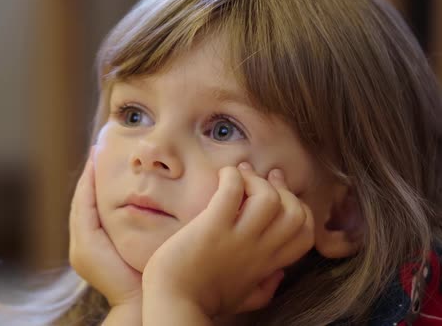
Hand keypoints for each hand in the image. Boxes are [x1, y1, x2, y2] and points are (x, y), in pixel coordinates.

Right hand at [69, 147, 142, 308]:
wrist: (142, 301)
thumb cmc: (149, 276)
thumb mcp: (143, 245)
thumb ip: (139, 226)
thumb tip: (154, 202)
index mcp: (94, 247)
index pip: (93, 208)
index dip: (95, 184)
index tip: (103, 160)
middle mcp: (82, 245)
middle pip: (83, 202)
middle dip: (89, 177)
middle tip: (96, 150)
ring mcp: (81, 246)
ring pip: (82, 202)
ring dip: (87, 178)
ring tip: (94, 155)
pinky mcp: (85, 244)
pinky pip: (85, 208)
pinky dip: (89, 188)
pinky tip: (95, 168)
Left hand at [142, 163, 313, 317]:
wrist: (172, 303)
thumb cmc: (202, 300)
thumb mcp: (244, 300)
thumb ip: (266, 289)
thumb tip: (280, 275)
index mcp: (267, 264)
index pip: (305, 233)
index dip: (299, 208)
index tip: (279, 195)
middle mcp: (258, 250)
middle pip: (296, 212)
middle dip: (282, 190)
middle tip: (257, 182)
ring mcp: (236, 238)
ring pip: (269, 199)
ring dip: (255, 181)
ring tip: (238, 178)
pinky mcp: (212, 227)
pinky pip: (232, 191)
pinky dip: (231, 176)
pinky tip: (222, 176)